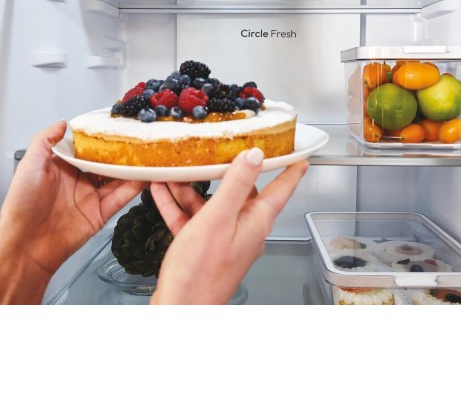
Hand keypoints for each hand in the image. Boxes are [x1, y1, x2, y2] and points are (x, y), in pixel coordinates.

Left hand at [0, 121, 145, 303]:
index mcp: (63, 168)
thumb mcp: (30, 165)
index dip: (101, 140)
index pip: (87, 150)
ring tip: (148, 156)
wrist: (26, 244)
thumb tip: (62, 123)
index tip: (116, 128)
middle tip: (139, 140)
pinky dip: (134, 188)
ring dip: (133, 169)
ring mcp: (91, 198)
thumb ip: (45, 141)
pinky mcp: (100, 214)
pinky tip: (145, 177)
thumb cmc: (21, 206)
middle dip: (123, 153)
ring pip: (118, 179)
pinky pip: (120, 198)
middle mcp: (79, 181)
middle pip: (107, 163)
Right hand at [149, 148, 308, 304]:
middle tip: (226, 150)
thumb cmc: (200, 271)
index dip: (290, 170)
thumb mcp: (219, 218)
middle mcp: (244, 229)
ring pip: (213, 204)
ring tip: (179, 169)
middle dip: (230, 170)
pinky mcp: (203, 247)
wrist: (178, 310)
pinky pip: (193, 218)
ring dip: (194, 187)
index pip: (282, 189)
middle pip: (243, 192)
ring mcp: (223, 239)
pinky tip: (163, 191)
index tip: (297, 155)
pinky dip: (179, 204)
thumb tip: (255, 155)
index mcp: (256, 221)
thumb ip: (237, 184)